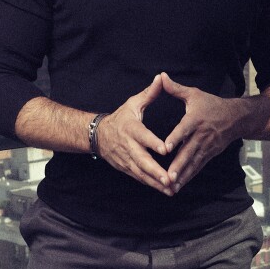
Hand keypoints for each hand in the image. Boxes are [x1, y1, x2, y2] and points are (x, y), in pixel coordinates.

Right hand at [95, 74, 176, 194]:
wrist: (98, 135)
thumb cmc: (120, 118)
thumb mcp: (132, 104)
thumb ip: (149, 94)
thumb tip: (161, 78)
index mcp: (131, 129)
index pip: (143, 137)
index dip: (153, 143)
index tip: (165, 150)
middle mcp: (129, 147)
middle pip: (142, 161)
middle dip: (156, 172)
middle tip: (169, 179)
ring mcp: (127, 160)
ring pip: (142, 173)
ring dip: (156, 183)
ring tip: (171, 189)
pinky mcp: (127, 168)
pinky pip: (140, 178)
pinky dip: (152, 185)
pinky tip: (165, 190)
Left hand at [159, 72, 240, 190]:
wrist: (236, 118)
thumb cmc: (212, 104)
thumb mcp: (195, 94)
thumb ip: (176, 89)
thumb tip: (161, 76)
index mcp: (196, 119)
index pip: (184, 129)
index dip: (176, 138)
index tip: (166, 147)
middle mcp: (202, 135)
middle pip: (188, 152)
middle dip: (178, 165)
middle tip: (167, 176)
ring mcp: (207, 147)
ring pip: (193, 163)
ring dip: (182, 175)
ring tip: (171, 186)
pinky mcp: (209, 154)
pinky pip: (197, 167)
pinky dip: (188, 177)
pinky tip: (178, 186)